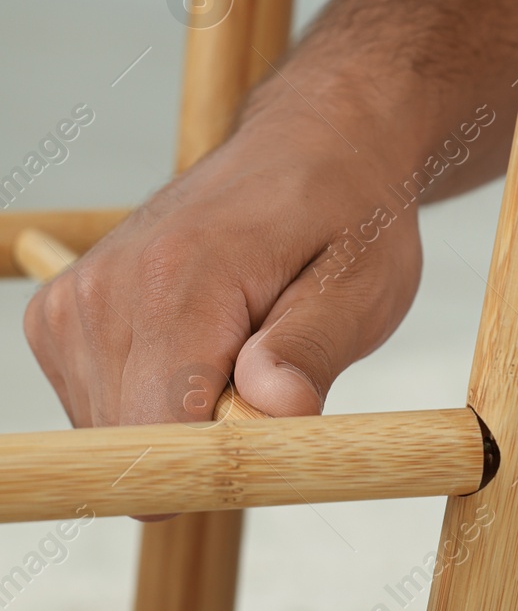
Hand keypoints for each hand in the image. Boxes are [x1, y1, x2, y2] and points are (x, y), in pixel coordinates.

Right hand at [24, 108, 423, 426]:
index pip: (157, 437)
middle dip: (207, 438)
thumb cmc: (347, 213)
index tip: (269, 440)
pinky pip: (103, 406)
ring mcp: (71, 305)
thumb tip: (275, 411)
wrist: (313, 146)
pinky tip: (208, 343)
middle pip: (133, 445)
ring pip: (114, 435)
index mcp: (175, 283)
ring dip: (187, 415)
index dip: (218, 464)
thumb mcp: (362, 284)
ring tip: (244, 344)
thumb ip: (311, 352)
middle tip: (272, 372)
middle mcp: (103, 294)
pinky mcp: (62, 318)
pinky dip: (160, 395)